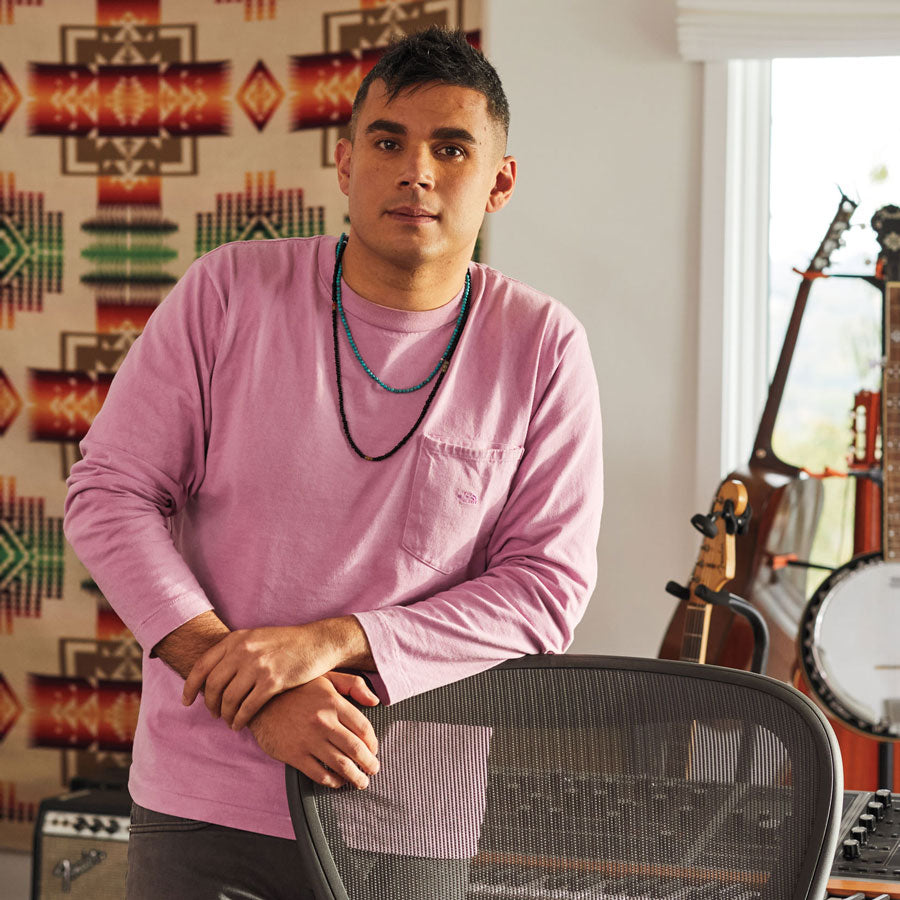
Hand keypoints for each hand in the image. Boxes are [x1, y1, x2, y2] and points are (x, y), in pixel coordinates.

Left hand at [182, 624, 333, 729]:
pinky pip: (247, 708)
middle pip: (212, 685)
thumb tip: (211, 672)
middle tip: (213, 713)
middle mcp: (244, 651)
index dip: (190, 687)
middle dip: (209, 704)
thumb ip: (235, 650)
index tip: (186, 701)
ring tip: (228, 721)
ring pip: (228, 699)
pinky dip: (239, 720)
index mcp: (236, 639)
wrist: (318, 643)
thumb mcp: (257, 638)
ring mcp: (258, 666)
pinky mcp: (273, 682)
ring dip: (225, 715)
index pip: (201, 666)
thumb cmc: (287, 643)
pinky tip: (239, 725)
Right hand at [249, 673, 379, 789]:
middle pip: (356, 749)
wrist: (259, 702)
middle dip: (369, 764)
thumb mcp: (326, 677)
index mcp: (334, 702)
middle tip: (373, 769)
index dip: (373, 743)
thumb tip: (375, 701)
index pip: (364, 728)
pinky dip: (333, 781)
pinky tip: (337, 781)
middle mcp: (324, 722)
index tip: (374, 749)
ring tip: (361, 781)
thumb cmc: (296, 689)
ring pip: (341, 765)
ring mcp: (309, 740)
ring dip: (355, 777)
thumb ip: (353, 684)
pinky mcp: (294, 755)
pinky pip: (319, 774)